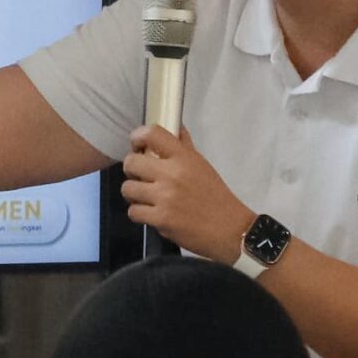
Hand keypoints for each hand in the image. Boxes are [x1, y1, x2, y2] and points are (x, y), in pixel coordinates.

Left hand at [122, 126, 253, 263]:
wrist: (230, 229)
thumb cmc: (215, 196)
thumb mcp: (202, 166)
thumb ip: (185, 148)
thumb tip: (175, 128)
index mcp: (184, 158)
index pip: (151, 134)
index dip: (137, 137)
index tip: (138, 145)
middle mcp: (172, 174)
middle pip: (131, 162)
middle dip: (131, 169)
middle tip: (140, 176)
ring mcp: (164, 197)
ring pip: (127, 189)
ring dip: (134, 194)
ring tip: (145, 197)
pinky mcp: (160, 219)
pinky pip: (133, 212)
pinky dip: (139, 214)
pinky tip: (150, 213)